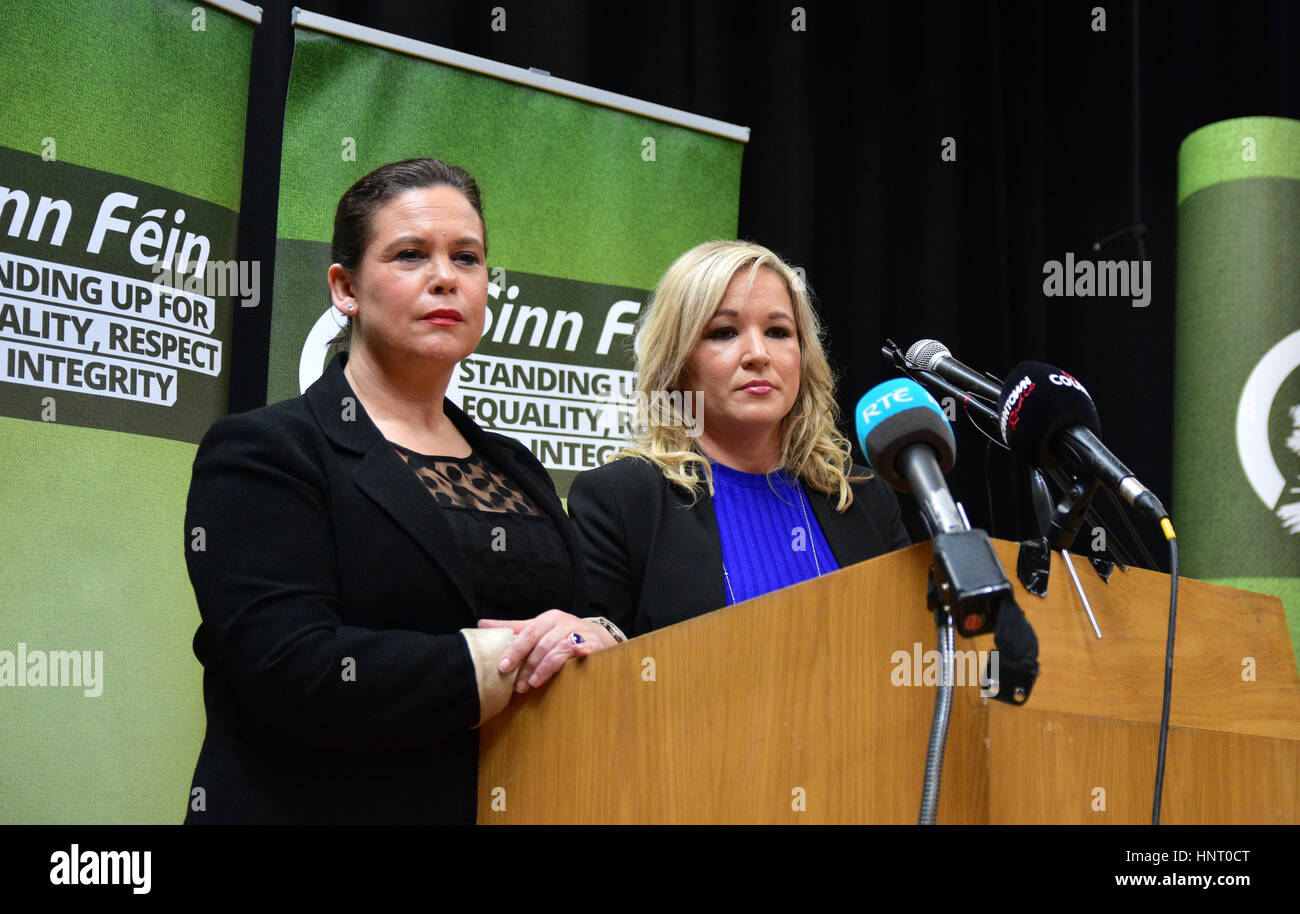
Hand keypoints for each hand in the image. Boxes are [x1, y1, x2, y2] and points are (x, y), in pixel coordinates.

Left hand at [478, 610, 616, 692]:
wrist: (599, 636)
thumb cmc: (563, 633)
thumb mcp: (539, 628)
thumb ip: (513, 628)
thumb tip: (481, 624)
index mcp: (548, 619)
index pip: (528, 633)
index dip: (514, 650)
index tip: (502, 667)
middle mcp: (563, 623)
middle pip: (542, 643)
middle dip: (528, 665)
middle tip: (518, 686)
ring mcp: (580, 633)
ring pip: (559, 649)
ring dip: (545, 668)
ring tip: (533, 684)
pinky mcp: (594, 645)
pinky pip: (582, 651)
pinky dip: (574, 657)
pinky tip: (567, 670)